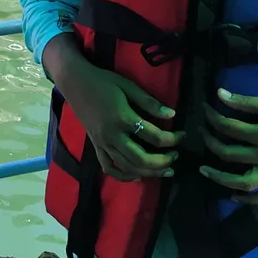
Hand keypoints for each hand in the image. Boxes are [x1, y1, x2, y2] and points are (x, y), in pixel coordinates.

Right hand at [49, 41, 182, 181]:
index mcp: (122, 118)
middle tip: (176, 156)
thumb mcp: (128, 86)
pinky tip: (138, 176)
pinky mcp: (96, 146)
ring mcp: (102, 143)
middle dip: (162, 161)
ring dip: (148, 172)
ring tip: (165, 170)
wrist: (74, 82)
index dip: (172, 138)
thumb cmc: (103, 81)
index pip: (153, 135)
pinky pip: (109, 167)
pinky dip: (123, 176)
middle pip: (141, 158)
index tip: (183, 135)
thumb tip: (172, 115)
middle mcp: (112, 135)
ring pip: (127, 167)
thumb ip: (149, 102)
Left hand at [198, 87, 257, 203]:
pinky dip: (249, 199)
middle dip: (210, 141)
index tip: (205, 107)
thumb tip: (219, 94)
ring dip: (221, 178)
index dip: (213, 116)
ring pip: (243, 183)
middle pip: (229, 154)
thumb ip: (246, 102)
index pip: (229, 128)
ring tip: (204, 170)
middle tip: (202, 130)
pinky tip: (234, 196)